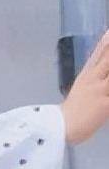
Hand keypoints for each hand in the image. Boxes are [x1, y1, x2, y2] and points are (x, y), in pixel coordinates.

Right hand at [59, 29, 108, 144]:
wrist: (63, 125)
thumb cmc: (73, 111)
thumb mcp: (81, 90)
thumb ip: (92, 81)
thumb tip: (97, 74)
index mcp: (86, 75)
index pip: (98, 54)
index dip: (104, 43)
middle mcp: (93, 79)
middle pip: (107, 60)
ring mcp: (100, 90)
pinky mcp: (105, 103)